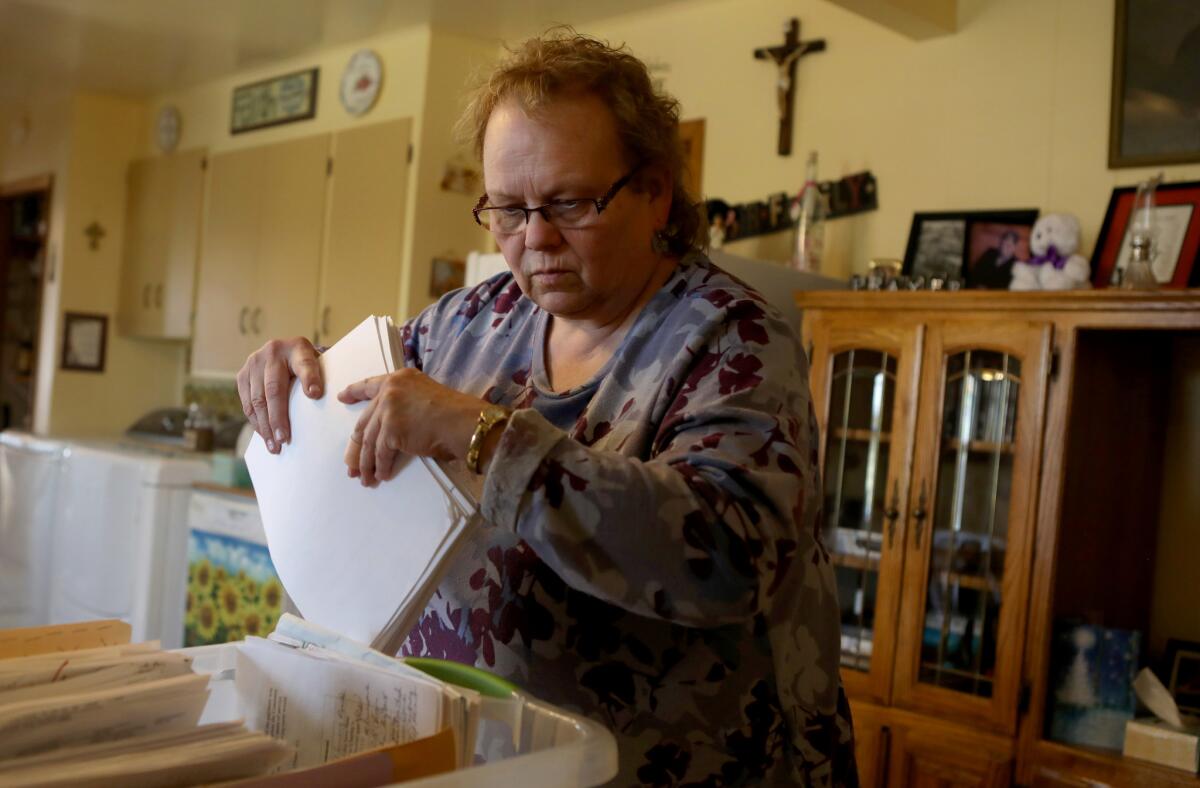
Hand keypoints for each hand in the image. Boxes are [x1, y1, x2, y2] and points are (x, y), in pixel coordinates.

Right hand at [236, 337, 322, 452]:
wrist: (284, 352)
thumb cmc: (307, 367)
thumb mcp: (319, 365)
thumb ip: (320, 380)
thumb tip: (319, 402)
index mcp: (298, 347)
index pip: (305, 364)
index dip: (309, 379)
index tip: (314, 394)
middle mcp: (273, 352)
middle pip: (274, 389)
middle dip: (278, 417)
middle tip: (284, 439)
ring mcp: (254, 363)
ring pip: (257, 400)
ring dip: (265, 426)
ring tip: (275, 446)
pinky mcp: (242, 375)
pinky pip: (247, 404)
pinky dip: (256, 423)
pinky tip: (265, 436)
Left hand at [339, 368, 489, 486]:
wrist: (464, 423)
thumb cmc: (454, 414)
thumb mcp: (425, 397)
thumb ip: (405, 405)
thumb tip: (390, 433)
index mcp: (399, 379)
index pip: (370, 385)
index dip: (355, 392)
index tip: (342, 397)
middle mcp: (390, 390)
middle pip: (365, 421)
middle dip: (356, 447)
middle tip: (351, 464)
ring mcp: (388, 409)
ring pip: (369, 441)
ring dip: (367, 463)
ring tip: (366, 478)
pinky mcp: (391, 429)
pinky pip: (381, 454)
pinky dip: (381, 467)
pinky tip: (382, 476)